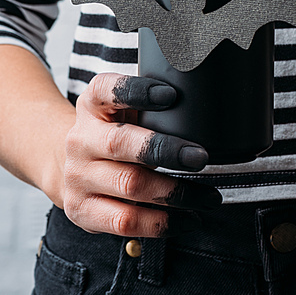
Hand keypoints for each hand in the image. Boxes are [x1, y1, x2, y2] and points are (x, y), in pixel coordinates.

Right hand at [62, 73, 221, 236]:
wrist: (69, 165)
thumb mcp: (122, 109)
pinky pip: (126, 221)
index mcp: (91, 104)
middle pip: (120, 143)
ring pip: (130, 186)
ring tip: (207, 196)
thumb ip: (151, 106)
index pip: (107, 89)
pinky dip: (162, 223)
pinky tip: (187, 219)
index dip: (136, 91)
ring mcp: (78, 176)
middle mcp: (80, 139)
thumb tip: (202, 109)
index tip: (170, 96)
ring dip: (175, 193)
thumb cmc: (113, 132)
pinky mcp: (82, 210)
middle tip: (200, 157)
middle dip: (165, 151)